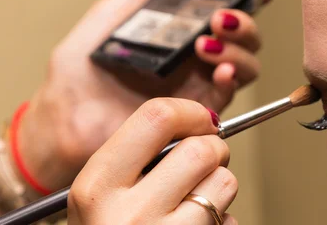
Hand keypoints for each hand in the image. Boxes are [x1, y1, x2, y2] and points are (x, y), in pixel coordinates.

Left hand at [19, 0, 279, 189]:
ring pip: (246, 64)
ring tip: (209, 45)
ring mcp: (199, 84)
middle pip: (244, 37)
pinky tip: (221, 69)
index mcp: (181, 31)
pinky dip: (233, 78)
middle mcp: (197, 56)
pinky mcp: (197, 112)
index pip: (226, 9)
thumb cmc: (80, 71)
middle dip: (245, 23)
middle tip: (222, 18)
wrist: (67, 119)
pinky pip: (229, 93)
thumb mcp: (111, 14)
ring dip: (239, 50)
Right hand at [68, 98, 237, 224]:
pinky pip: (229, 219)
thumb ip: (139, 154)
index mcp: (97, 184)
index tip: (201, 121)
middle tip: (207, 160)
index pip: (156, 118)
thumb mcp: (103, 192)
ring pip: (224, 182)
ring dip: (220, 185)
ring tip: (197, 200)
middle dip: (214, 149)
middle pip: (201, 149)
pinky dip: (223, 218)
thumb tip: (201, 121)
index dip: (189, 112)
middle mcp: (126, 214)